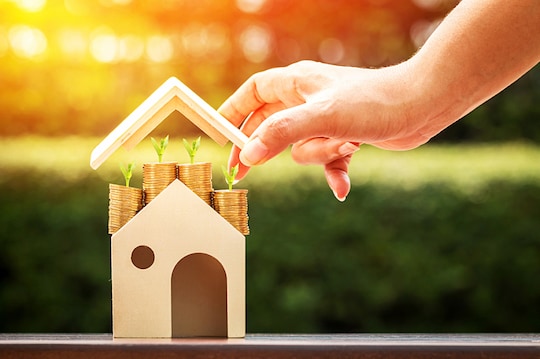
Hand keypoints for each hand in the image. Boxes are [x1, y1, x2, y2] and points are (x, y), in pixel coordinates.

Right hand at [219, 60, 429, 199]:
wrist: (422, 105)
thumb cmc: (373, 101)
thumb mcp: (321, 116)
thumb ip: (281, 133)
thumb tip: (249, 154)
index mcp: (297, 84)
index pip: (253, 94)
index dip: (233, 112)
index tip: (219, 135)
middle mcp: (308, 100)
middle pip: (269, 125)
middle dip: (262, 148)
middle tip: (242, 171)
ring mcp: (325, 120)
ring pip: (301, 149)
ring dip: (321, 155)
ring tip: (346, 143)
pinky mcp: (343, 137)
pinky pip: (328, 162)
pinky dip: (335, 173)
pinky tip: (342, 188)